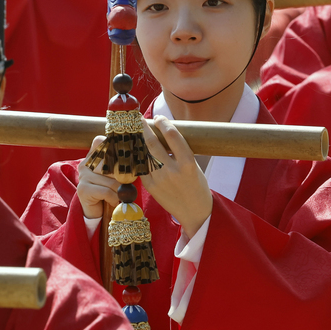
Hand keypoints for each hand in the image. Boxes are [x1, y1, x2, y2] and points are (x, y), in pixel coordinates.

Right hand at [75, 138, 121, 219]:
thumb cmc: (110, 191)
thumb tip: (137, 155)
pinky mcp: (83, 189)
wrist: (97, 212)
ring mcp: (83, 176)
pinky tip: (112, 201)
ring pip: (112, 181)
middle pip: (112, 164)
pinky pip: (107, 192)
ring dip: (119, 192)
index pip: (100, 141)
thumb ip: (121, 164)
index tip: (125, 153)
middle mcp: (85, 163)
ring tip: (118, 196)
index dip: (113, 145)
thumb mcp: (116, 175)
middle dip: (123, 177)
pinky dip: (114, 199)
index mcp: (93, 156)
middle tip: (126, 184)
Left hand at [139, 115, 212, 238]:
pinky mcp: (151, 187)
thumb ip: (179, 151)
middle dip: (144, 128)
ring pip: (143, 154)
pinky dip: (137, 157)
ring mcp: (160, 179)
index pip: (172, 135)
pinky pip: (140, 167)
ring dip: (137, 141)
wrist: (195, 211)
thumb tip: (161, 133)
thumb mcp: (194, 165)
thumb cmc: (196, 185)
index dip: (163, 123)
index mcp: (188, 162)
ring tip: (134, 132)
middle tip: (139, 120)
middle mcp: (173, 170)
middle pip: (153, 143)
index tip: (158, 118)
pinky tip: (134, 149)